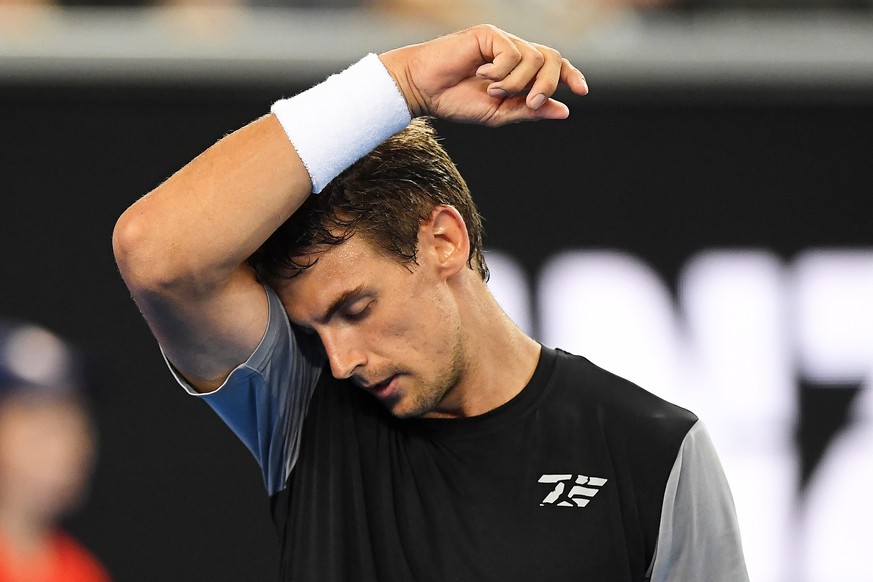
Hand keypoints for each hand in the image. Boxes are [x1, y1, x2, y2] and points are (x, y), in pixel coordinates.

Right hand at [379, 24, 587, 126]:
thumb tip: (564, 110)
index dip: (571, 75)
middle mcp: (514, 52)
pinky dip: (501, 72)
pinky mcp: (489, 34)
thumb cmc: (454, 100)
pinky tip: (481, 74)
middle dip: (548, 84)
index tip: (582, 92)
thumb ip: (529, 110)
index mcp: (518, 70)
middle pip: (552, 59)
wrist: (423, 89)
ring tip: (492, 92)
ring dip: (517, 83)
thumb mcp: (498, 114)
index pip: (555, 66)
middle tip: (530, 103)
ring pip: (534, 59)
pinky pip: (512, 53)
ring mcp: (502, 41)